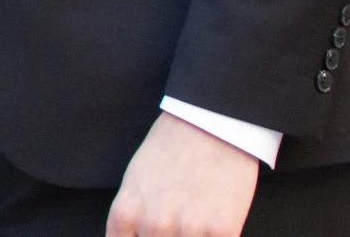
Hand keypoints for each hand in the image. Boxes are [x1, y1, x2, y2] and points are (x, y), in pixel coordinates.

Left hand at [106, 113, 259, 236]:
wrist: (210, 124)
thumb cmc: (170, 149)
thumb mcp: (136, 180)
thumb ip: (134, 215)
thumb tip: (137, 236)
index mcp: (127, 212)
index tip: (148, 234)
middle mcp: (153, 225)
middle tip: (178, 219)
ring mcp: (188, 230)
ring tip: (195, 218)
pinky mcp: (222, 231)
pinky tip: (215, 225)